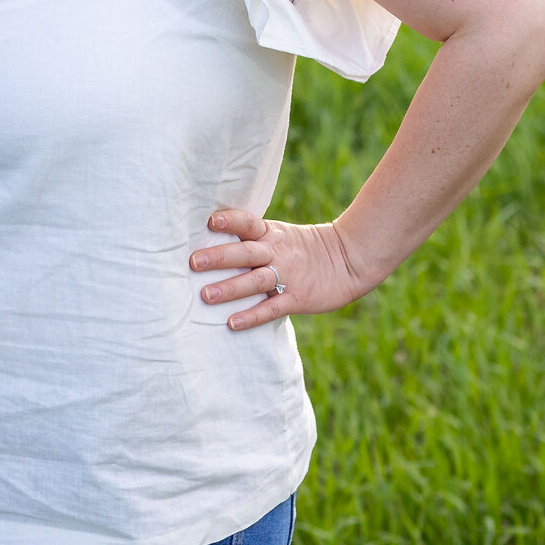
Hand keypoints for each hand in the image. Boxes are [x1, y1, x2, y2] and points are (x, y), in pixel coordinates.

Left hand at [190, 207, 383, 330]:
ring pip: (255, 280)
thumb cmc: (306, 248)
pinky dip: (252, 316)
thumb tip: (212, 239)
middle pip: (246, 252)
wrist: (350, 260)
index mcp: (271, 234)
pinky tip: (232, 322)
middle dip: (219, 257)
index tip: (209, 221)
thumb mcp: (281, 234)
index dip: (230, 221)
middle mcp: (277, 252)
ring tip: (206, 295)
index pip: (247, 223)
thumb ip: (253, 237)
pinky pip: (272, 308)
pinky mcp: (297, 298)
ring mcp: (288, 275)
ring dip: (230, 288)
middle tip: (193, 262)